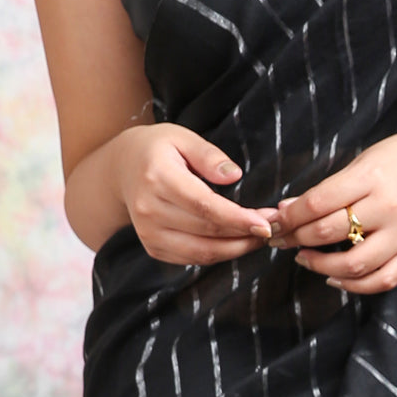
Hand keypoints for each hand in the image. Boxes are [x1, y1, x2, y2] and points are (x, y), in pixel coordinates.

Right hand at [113, 124, 278, 266]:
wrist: (122, 169)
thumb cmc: (159, 149)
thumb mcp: (183, 137)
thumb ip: (209, 155)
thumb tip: (234, 176)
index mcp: (158, 177)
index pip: (204, 205)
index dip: (238, 219)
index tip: (266, 223)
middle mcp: (149, 209)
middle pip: (206, 231)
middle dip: (245, 233)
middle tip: (274, 226)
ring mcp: (148, 233)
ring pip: (201, 252)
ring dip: (236, 249)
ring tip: (260, 237)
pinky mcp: (152, 247)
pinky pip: (192, 259)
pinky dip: (219, 254)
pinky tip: (237, 242)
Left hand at [273, 127, 396, 295]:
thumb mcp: (365, 161)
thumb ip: (329, 188)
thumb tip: (286, 208)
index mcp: (373, 177)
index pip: (318, 202)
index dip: (289, 216)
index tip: (273, 221)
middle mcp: (389, 207)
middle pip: (330, 232)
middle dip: (295, 238)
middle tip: (279, 239)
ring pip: (354, 264)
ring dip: (320, 265)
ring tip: (303, 257)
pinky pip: (383, 280)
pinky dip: (355, 285)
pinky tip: (335, 276)